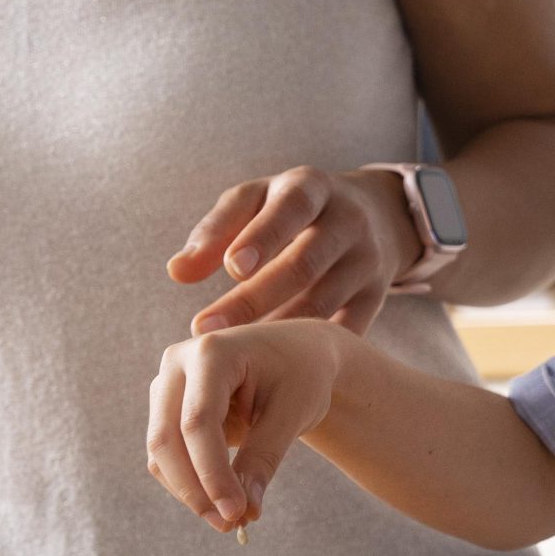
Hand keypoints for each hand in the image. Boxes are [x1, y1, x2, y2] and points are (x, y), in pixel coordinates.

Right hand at [147, 320, 351, 531]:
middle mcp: (177, 364)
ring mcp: (167, 385)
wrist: (298, 353)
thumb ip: (264, 458)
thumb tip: (245, 513)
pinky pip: (167, 455)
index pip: (197, 421)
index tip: (235, 513)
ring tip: (232, 518)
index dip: (211, 473)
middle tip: (229, 525)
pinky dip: (189, 482)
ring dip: (190, 491)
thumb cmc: (302, 375)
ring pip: (161, 451)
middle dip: (195, 489)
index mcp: (212, 351)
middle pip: (167, 438)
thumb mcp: (293, 413)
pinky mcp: (168, 409)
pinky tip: (221, 501)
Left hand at [167, 166, 416, 338]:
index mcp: (312, 187)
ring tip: (229, 352)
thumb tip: (177, 272)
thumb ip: (216, 230)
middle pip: (304, 263)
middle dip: (253, 298)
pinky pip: (346, 328)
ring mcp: (367, 260)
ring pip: (323, 302)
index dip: (263, 237)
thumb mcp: (256, 201)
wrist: (374, 214)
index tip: (231, 268)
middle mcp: (347, 221)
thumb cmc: (290, 209)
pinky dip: (310, 350)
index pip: (291, 208)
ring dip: (274, 330)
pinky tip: (270, 368)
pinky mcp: (377, 295)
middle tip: (205, 329)